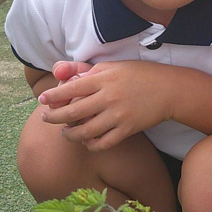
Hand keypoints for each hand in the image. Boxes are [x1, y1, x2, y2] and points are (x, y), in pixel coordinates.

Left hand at [37, 60, 174, 150]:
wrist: (169, 89)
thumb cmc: (139, 74)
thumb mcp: (113, 66)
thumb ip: (88, 71)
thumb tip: (64, 75)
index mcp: (104, 78)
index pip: (71, 88)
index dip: (53, 96)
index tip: (42, 100)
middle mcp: (109, 97)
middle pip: (73, 112)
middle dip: (54, 117)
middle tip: (45, 118)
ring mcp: (119, 115)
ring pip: (85, 132)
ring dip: (69, 134)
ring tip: (64, 132)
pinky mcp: (128, 129)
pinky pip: (103, 143)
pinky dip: (90, 144)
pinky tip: (85, 140)